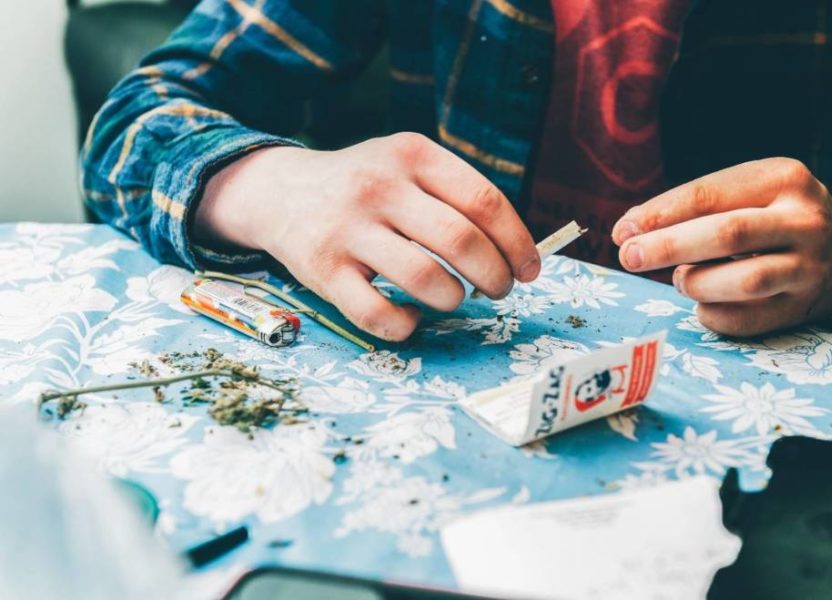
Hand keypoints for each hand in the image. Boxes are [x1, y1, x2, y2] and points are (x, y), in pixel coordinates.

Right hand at [193, 133, 540, 340]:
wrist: (281, 191)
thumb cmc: (365, 185)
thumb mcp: (407, 166)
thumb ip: (456, 196)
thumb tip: (517, 253)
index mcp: (412, 155)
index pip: (484, 202)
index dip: (517, 243)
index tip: (529, 270)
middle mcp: (379, 186)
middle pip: (462, 241)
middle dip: (495, 277)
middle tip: (498, 290)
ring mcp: (348, 229)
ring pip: (426, 281)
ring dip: (455, 300)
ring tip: (454, 298)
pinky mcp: (323, 270)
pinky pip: (379, 315)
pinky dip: (407, 327)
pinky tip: (412, 318)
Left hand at [611, 158, 831, 335]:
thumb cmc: (773, 218)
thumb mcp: (748, 193)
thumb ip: (694, 207)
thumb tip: (628, 231)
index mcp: (782, 178)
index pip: (710, 194)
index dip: (660, 214)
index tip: (622, 231)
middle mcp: (803, 219)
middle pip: (728, 234)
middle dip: (668, 246)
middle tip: (629, 258)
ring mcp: (810, 266)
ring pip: (744, 280)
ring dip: (695, 282)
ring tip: (681, 278)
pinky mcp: (803, 307)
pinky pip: (745, 319)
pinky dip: (711, 313)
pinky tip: (703, 303)